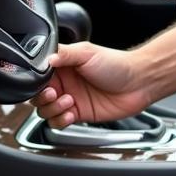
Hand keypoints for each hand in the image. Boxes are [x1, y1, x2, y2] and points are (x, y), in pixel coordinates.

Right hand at [30, 41, 152, 128]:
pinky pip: (59, 123)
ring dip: (53, 109)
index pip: (39, 76)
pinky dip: (61, 120)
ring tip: (69, 102)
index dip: (37, 83)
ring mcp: (71, 100)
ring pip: (46, 111)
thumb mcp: (87, 52)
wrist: (138, 82)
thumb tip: (45, 59)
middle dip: (43, 98)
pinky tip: (71, 114)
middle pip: (38, 96)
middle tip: (55, 93)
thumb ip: (63, 54)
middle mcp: (65, 83)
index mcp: (63, 66)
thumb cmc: (116, 64)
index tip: (45, 84)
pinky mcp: (79, 114)